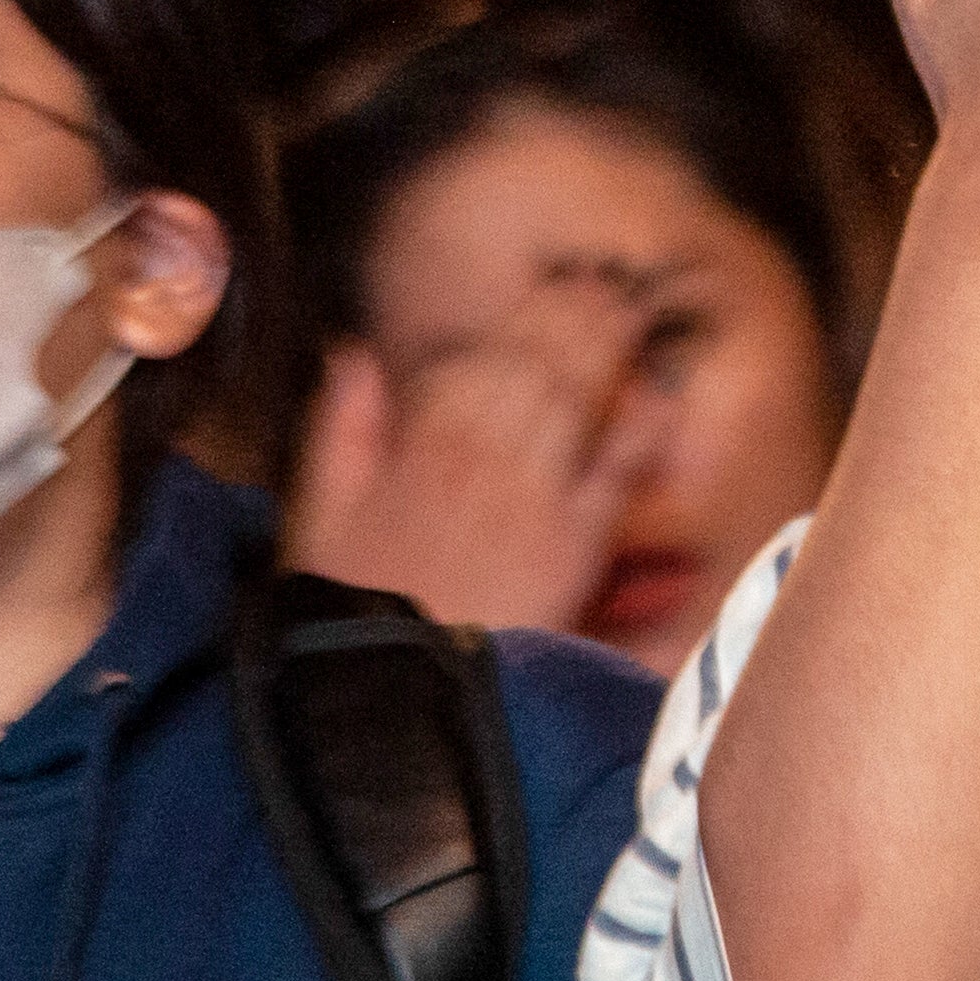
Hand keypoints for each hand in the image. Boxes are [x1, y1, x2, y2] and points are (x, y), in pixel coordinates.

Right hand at [286, 282, 672, 630]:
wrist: (391, 698)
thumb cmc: (355, 611)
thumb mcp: (321, 518)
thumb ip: (341, 429)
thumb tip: (351, 354)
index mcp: (417, 450)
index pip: (475, 363)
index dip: (518, 321)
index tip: (550, 288)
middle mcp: (477, 461)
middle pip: (531, 370)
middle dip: (569, 321)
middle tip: (605, 282)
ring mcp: (528, 499)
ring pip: (570, 405)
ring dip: (601, 352)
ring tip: (629, 312)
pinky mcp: (571, 547)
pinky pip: (611, 476)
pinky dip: (636, 434)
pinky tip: (657, 402)